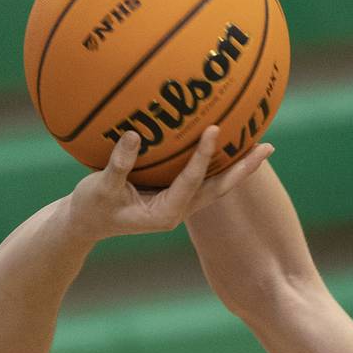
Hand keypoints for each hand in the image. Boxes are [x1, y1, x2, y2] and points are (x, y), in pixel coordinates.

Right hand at [64, 126, 274, 243]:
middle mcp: (178, 210)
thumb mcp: (100, 188)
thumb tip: (134, 135)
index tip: (214, 129)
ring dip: (237, 166)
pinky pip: (201, 177)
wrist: (85, 223)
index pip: (192, 182)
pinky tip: (225, 143)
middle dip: (243, 168)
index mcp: (165, 213)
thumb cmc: (91, 208)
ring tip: (260, 144)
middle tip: (267, 146)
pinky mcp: (173, 195)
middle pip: (219, 188)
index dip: (203, 156)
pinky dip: (215, 161)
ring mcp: (178, 204)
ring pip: (215, 184)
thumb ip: (118, 165)